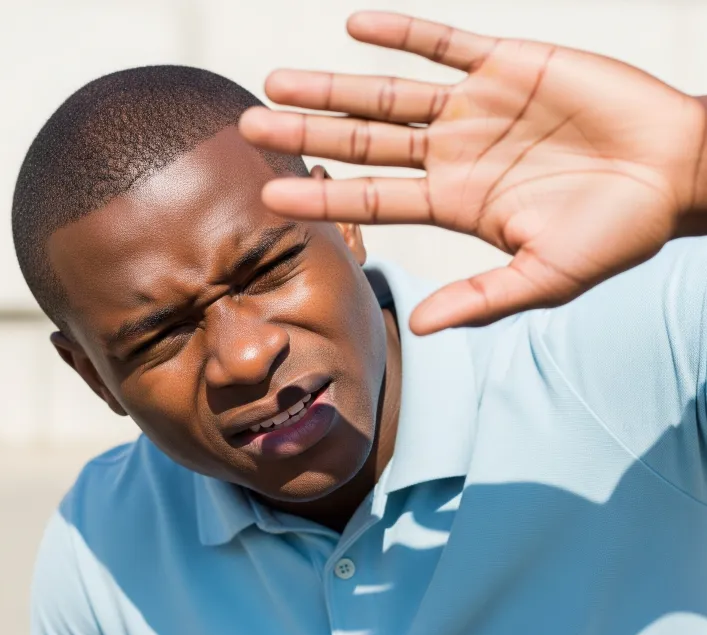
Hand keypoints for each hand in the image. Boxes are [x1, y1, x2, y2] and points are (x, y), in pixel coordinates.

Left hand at [239, 11, 706, 332]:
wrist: (673, 174)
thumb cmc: (612, 235)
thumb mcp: (542, 279)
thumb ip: (479, 298)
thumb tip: (417, 326)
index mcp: (453, 204)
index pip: (370, 199)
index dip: (320, 197)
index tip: (268, 195)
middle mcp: (452, 155)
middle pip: (362, 142)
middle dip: (306, 133)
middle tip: (248, 128)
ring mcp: (475, 108)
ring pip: (389, 93)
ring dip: (332, 84)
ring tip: (276, 80)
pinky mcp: (508, 64)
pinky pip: (444, 42)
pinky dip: (402, 32)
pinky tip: (355, 26)